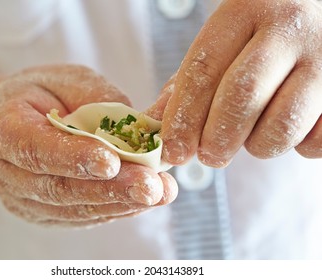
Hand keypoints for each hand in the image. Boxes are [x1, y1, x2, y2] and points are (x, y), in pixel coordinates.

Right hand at [0, 65, 177, 226]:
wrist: (11, 122)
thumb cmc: (39, 96)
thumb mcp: (63, 79)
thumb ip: (95, 97)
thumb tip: (138, 124)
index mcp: (1, 129)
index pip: (36, 149)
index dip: (74, 158)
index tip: (112, 163)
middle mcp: (5, 173)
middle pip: (59, 188)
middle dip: (110, 189)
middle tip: (150, 187)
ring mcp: (23, 200)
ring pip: (73, 209)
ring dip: (119, 204)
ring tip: (158, 194)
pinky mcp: (43, 214)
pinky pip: (79, 216)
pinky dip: (114, 209)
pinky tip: (141, 201)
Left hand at [157, 0, 321, 166]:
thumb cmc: (264, 31)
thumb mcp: (225, 40)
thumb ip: (190, 80)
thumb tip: (153, 123)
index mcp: (245, 10)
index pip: (204, 70)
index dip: (183, 117)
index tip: (173, 151)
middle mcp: (288, 28)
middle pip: (241, 96)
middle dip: (217, 139)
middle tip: (209, 157)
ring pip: (283, 124)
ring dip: (259, 145)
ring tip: (252, 135)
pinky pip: (318, 139)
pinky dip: (298, 146)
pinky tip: (290, 127)